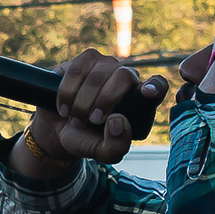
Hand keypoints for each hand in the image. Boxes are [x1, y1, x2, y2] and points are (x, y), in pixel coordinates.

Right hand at [24, 51, 169, 169]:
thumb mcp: (102, 152)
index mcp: (139, 101)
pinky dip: (68, 91)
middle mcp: (126, 79)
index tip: (147, 92)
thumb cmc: (86, 139)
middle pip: (124, 76)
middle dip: (105, 100)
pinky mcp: (85, 60)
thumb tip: (117, 120)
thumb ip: (116, 146)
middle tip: (92, 120)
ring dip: (83, 100)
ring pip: (99, 73)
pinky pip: (78, 68)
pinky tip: (64, 106)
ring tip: (75, 118)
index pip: (158, 85)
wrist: (57, 130)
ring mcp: (106, 66)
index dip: (155, 86)